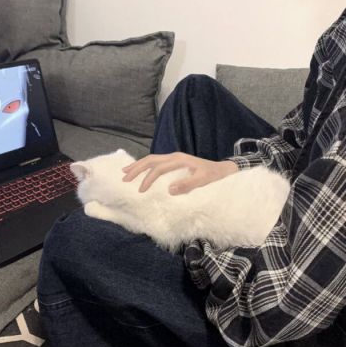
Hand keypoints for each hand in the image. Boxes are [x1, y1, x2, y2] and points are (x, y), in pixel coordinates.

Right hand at [122, 152, 238, 194]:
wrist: (223, 169)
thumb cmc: (213, 176)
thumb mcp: (203, 180)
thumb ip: (188, 184)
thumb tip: (169, 189)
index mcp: (179, 160)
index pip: (158, 168)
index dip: (148, 179)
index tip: (140, 190)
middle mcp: (174, 156)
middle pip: (150, 160)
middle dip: (136, 168)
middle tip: (124, 178)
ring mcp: (174, 158)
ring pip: (152, 159)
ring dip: (138, 165)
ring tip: (126, 172)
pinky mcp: (174, 161)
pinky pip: (156, 161)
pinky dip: (145, 165)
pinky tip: (140, 170)